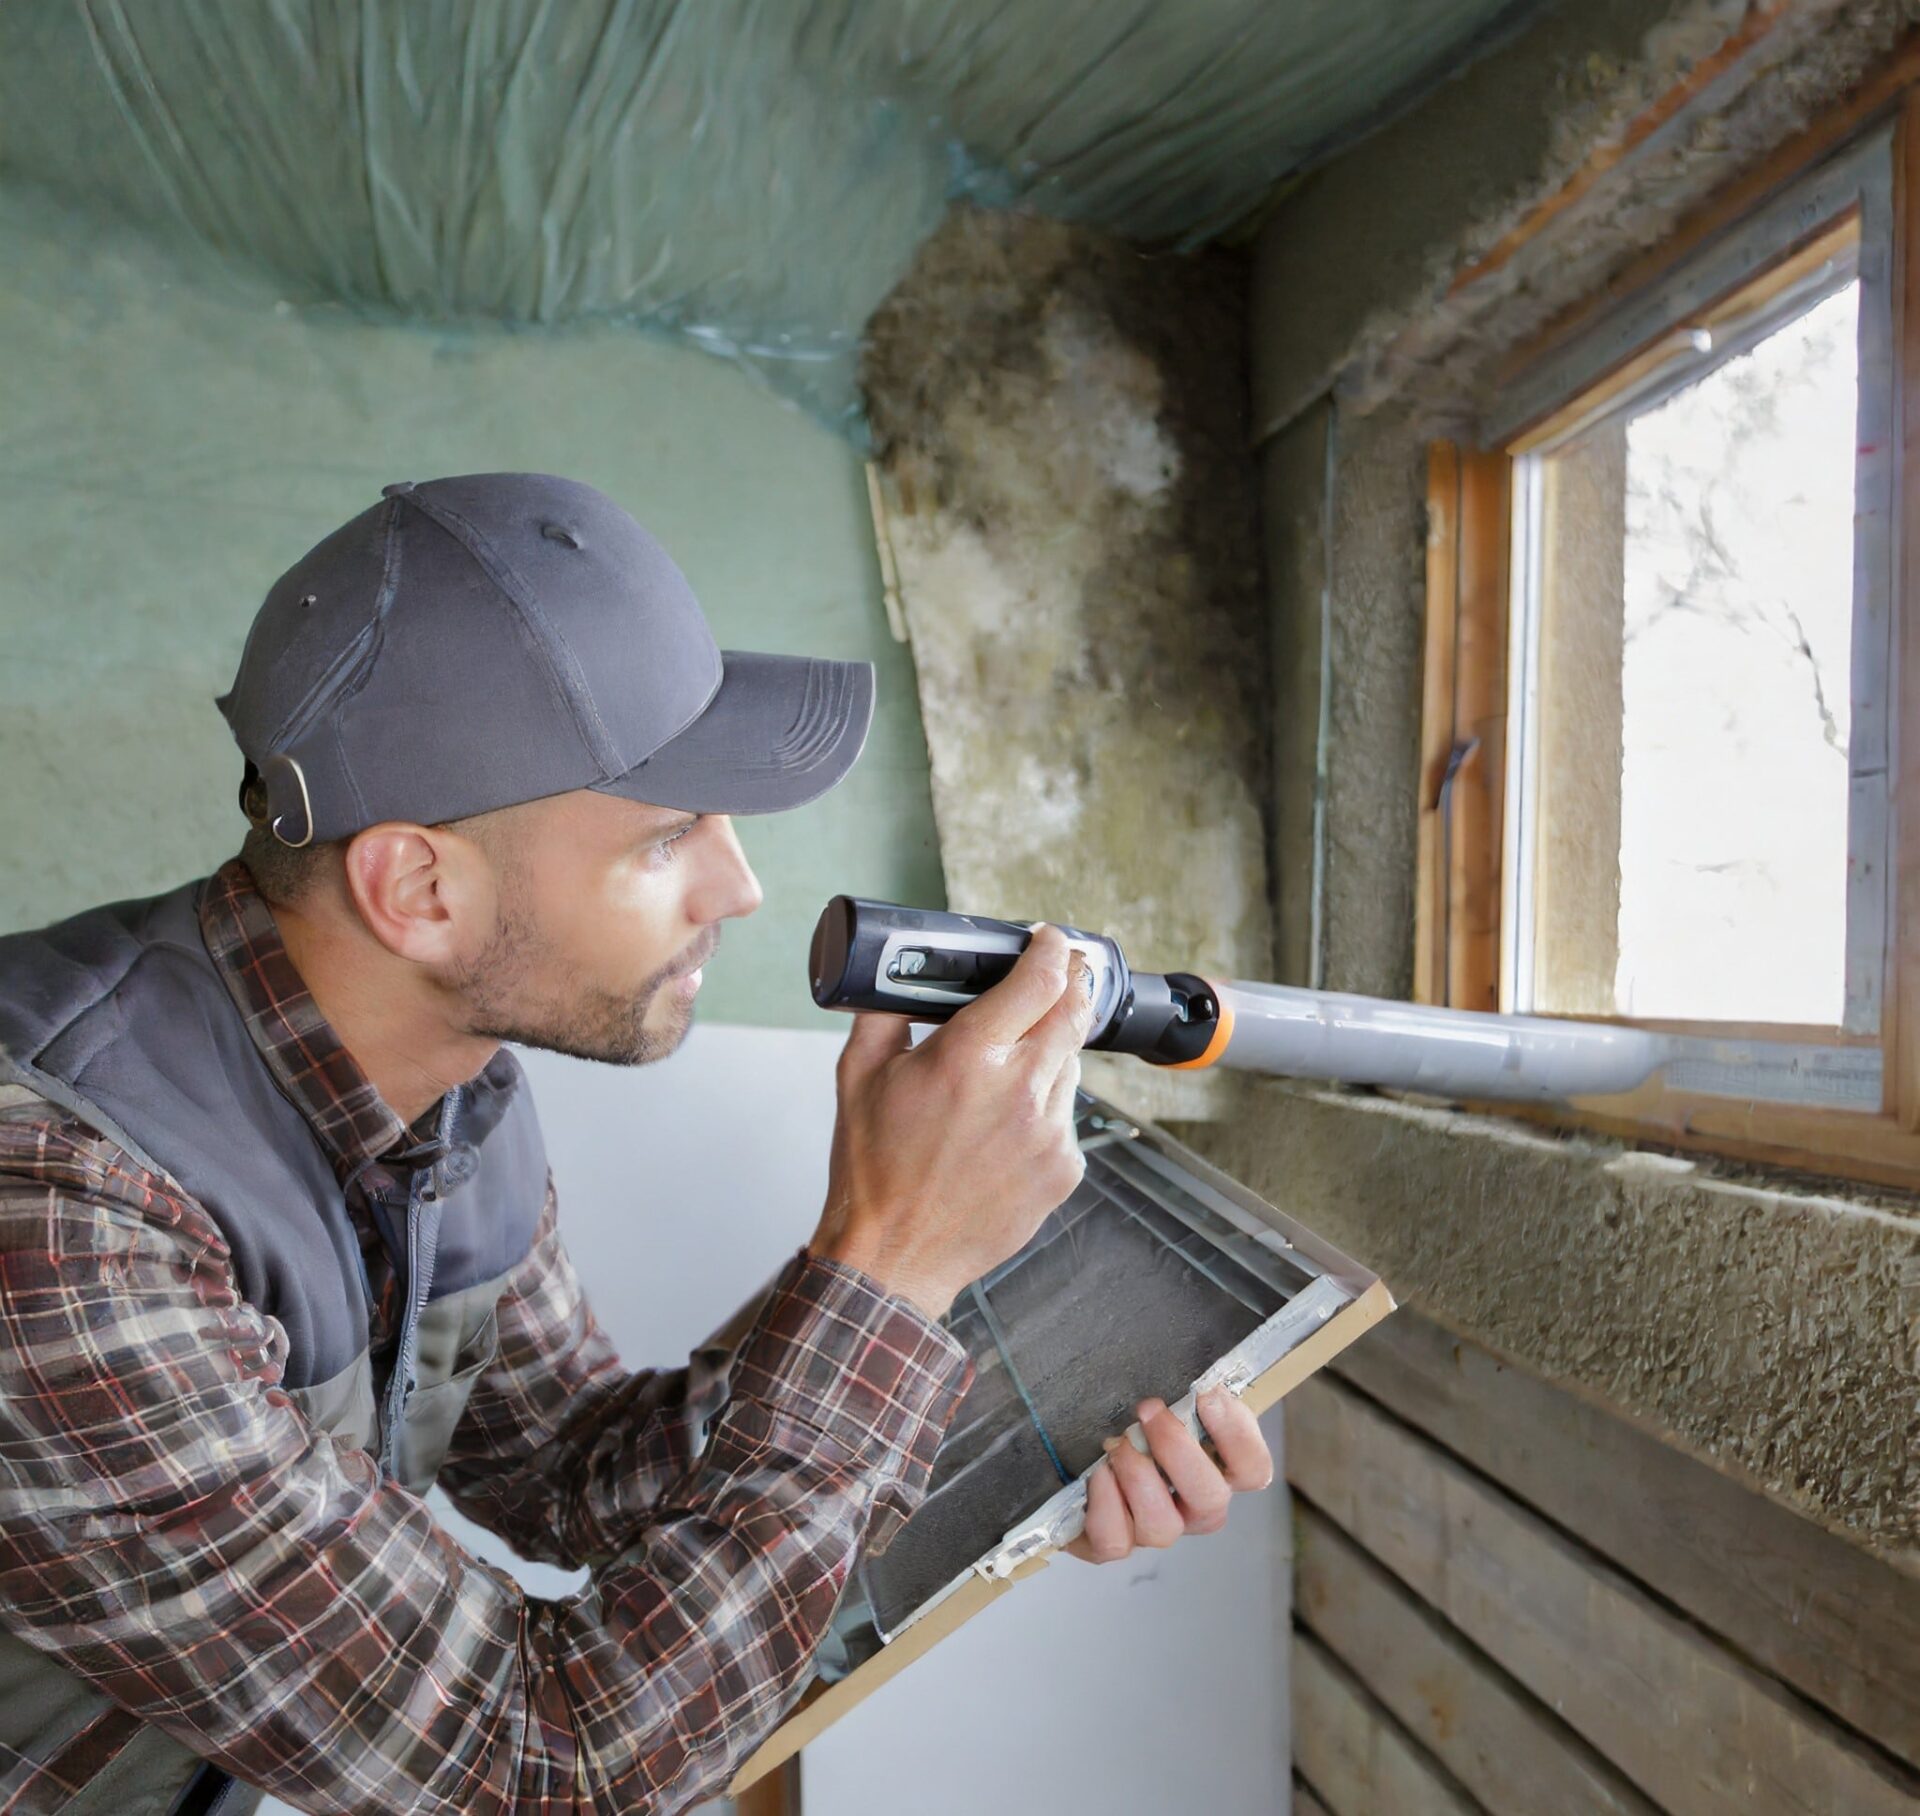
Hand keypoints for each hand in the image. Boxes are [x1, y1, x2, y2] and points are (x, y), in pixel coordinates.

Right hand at [810, 924, 1096, 1319]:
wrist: (893, 1255)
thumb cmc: (873, 1171)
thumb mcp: (858, 1074)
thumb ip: (884, 1012)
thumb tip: (901, 975)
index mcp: (968, 1057)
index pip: (1038, 980)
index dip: (1052, 950)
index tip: (1051, 941)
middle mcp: (1018, 1090)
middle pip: (1073, 1012)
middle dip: (1068, 985)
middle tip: (1057, 976)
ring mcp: (1048, 1132)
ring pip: (1070, 1064)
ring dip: (1050, 1051)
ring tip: (1006, 1071)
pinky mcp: (1063, 1167)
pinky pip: (1066, 1116)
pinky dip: (1043, 1107)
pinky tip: (1004, 1126)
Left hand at [1065, 1389, 1273, 1563]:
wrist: (1081, 1452)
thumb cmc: (1136, 1420)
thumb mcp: (1168, 1402)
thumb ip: (1189, 1395)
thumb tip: (1205, 1378)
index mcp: (1218, 1471)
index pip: (1252, 1469)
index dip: (1235, 1435)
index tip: (1206, 1395)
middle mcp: (1194, 1509)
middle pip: (1211, 1500)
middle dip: (1178, 1451)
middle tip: (1148, 1410)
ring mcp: (1156, 1530)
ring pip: (1163, 1527)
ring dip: (1139, 1477)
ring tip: (1118, 1444)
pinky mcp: (1113, 1542)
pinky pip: (1116, 1541)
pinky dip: (1105, 1503)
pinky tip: (1098, 1472)